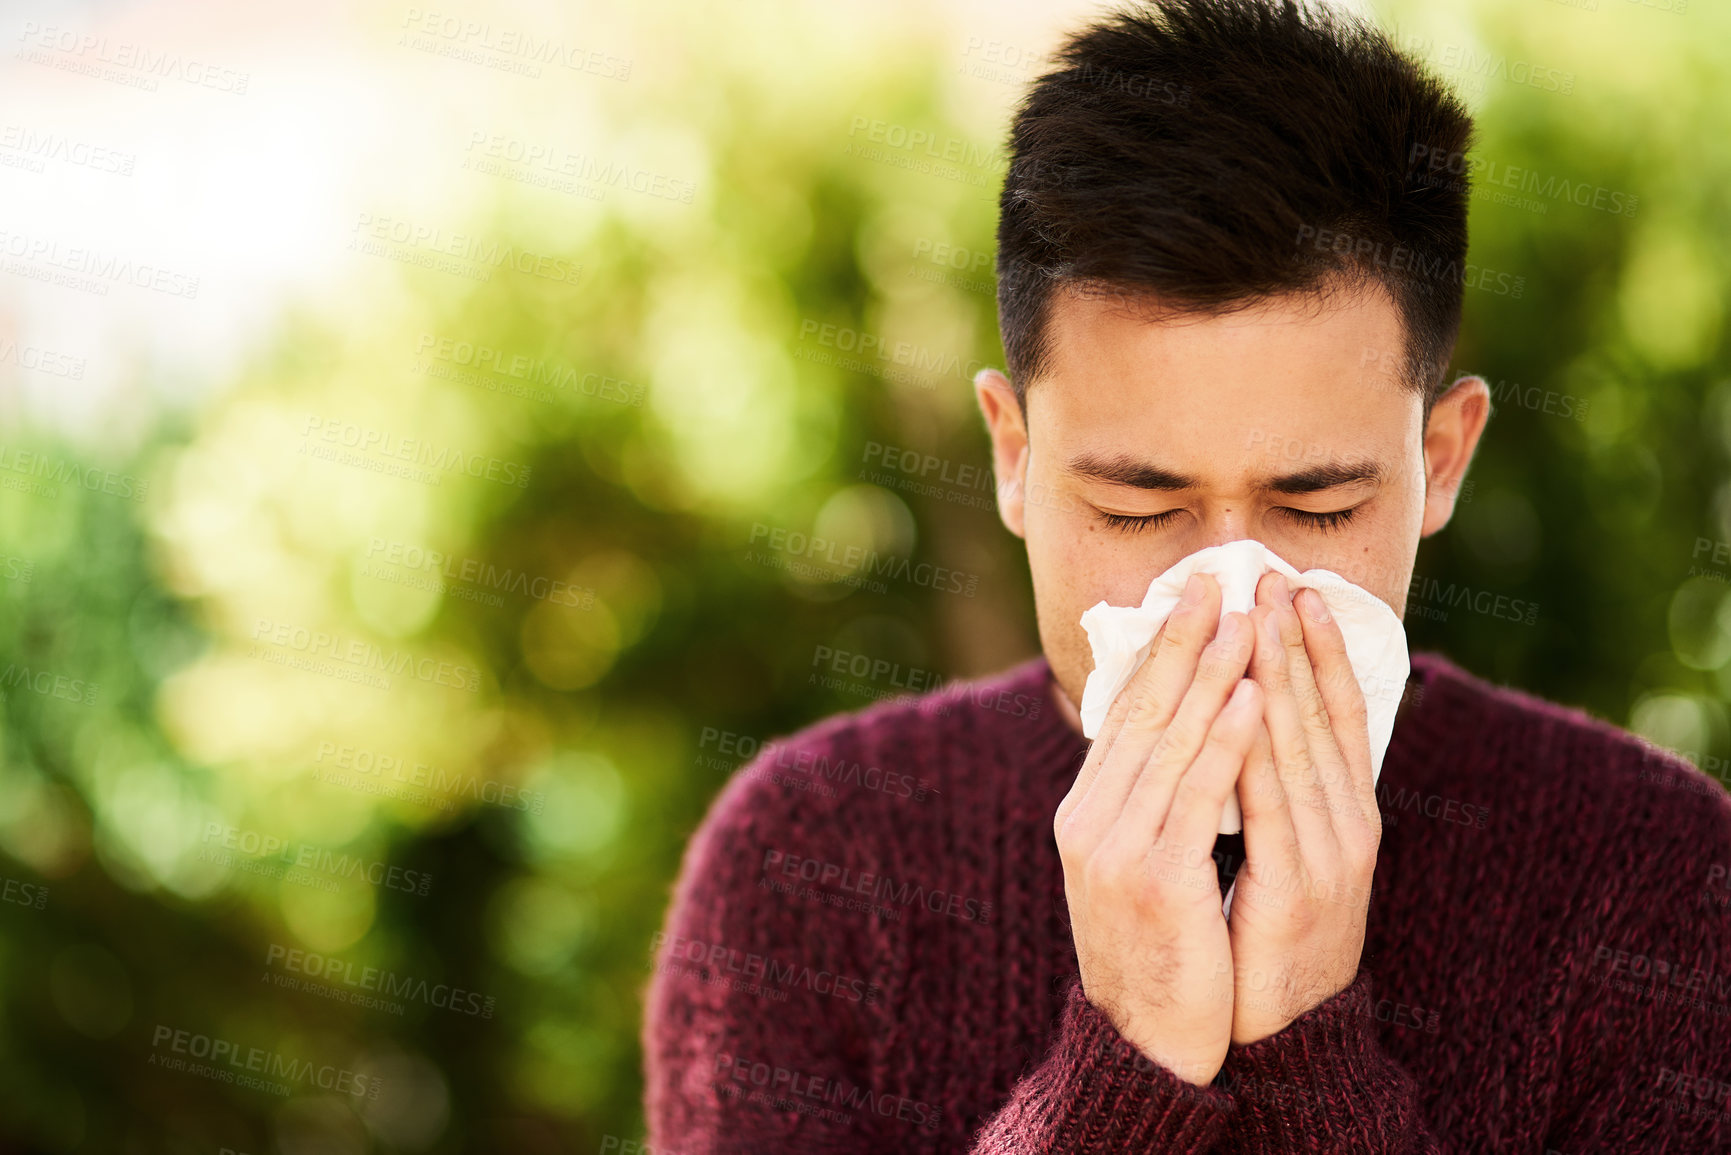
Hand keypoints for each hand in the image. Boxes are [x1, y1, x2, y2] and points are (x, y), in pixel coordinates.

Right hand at [1055, 571, 1263, 1085]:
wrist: (1149, 1045)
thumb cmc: (1162, 951)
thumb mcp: (1140, 864)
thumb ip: (1150, 801)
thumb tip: (1176, 734)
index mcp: (1086, 813)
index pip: (1127, 714)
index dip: (1162, 651)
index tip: (1193, 596)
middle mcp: (1090, 823)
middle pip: (1143, 714)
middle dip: (1184, 641)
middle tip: (1217, 578)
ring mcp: (1116, 852)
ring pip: (1171, 744)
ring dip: (1212, 674)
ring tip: (1245, 620)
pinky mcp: (1155, 882)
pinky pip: (1197, 797)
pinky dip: (1226, 741)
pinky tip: (1252, 698)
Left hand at [1227, 572, 1379, 1045]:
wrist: (1284, 1034)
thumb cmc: (1269, 937)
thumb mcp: (1283, 853)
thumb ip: (1274, 793)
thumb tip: (1253, 723)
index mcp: (1345, 814)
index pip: (1340, 713)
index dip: (1323, 649)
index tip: (1301, 588)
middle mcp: (1347, 824)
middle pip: (1324, 715)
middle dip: (1299, 641)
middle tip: (1278, 574)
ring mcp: (1328, 855)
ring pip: (1301, 745)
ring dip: (1282, 674)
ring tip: (1261, 613)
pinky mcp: (1297, 886)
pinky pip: (1272, 802)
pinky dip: (1259, 746)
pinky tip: (1245, 700)